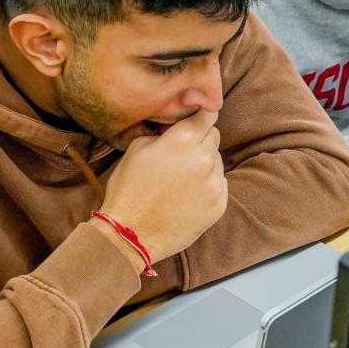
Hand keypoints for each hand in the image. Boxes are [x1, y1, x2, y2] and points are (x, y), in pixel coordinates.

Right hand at [98, 109, 226, 264]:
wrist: (131, 234)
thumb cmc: (128, 189)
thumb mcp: (137, 148)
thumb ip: (164, 132)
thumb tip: (177, 128)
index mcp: (183, 139)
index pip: (208, 113)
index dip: (202, 115)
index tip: (197, 120)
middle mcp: (204, 157)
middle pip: (214, 136)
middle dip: (200, 141)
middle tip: (180, 156)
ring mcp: (214, 182)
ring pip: (217, 161)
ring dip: (204, 165)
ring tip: (180, 181)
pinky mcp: (219, 204)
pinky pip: (219, 185)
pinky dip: (207, 187)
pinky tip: (187, 196)